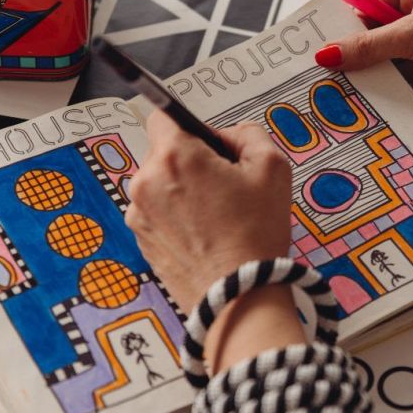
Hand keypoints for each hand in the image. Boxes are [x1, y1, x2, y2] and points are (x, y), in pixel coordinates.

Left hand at [125, 111, 291, 311]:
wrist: (239, 297)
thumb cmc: (256, 235)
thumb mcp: (273, 168)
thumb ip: (249, 134)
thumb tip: (228, 135)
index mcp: (175, 156)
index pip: (163, 115)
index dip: (188, 124)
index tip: (205, 142)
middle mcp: (146, 182)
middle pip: (163, 152)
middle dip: (190, 160)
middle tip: (224, 185)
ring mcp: (139, 214)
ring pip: (159, 183)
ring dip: (181, 189)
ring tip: (216, 214)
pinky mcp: (141, 240)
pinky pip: (157, 212)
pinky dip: (176, 216)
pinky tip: (204, 233)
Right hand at [320, 0, 412, 118]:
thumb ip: (368, 46)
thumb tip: (326, 54)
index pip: (373, 2)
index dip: (350, 23)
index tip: (324, 42)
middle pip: (379, 33)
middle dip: (365, 52)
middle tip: (333, 68)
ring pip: (391, 59)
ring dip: (383, 73)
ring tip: (359, 85)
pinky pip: (405, 78)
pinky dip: (399, 86)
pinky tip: (388, 94)